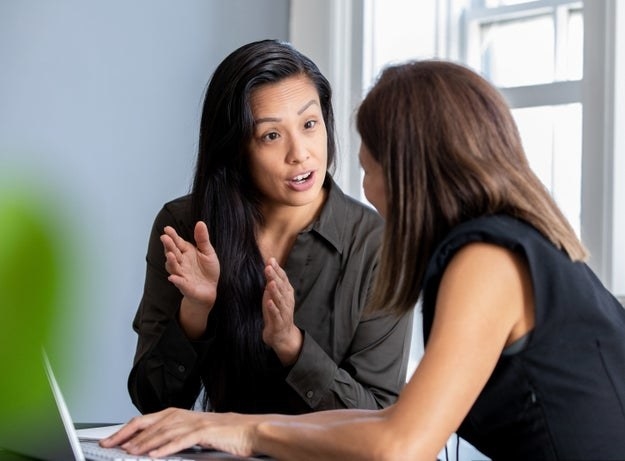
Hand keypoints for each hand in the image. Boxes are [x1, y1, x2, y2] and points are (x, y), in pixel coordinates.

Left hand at [99, 408, 257, 458]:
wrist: (252, 430)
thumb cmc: (228, 434)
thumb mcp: (199, 434)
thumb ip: (178, 438)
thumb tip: (155, 448)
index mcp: (182, 415)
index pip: (149, 420)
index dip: (128, 429)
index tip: (112, 439)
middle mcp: (186, 415)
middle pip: (151, 423)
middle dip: (128, 434)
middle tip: (110, 445)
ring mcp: (196, 423)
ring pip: (164, 431)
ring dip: (144, 443)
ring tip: (129, 452)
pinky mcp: (206, 432)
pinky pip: (182, 440)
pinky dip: (167, 447)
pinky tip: (155, 455)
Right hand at [161, 222, 219, 308]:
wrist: (210, 290)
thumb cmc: (208, 270)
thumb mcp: (208, 252)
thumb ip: (202, 239)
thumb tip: (200, 223)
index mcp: (186, 252)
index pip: (178, 243)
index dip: (172, 236)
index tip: (167, 228)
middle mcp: (181, 263)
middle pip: (173, 253)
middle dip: (168, 246)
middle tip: (165, 238)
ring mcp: (182, 274)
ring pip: (173, 268)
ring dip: (170, 262)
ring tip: (170, 255)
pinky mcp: (186, 287)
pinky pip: (180, 283)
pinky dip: (176, 280)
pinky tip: (173, 278)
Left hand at [261, 258, 302, 364]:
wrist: (282, 335)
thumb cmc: (276, 312)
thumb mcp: (273, 295)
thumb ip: (272, 280)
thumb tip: (269, 264)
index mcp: (287, 293)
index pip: (283, 279)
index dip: (277, 269)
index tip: (270, 260)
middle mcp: (287, 301)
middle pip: (281, 287)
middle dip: (275, 277)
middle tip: (269, 267)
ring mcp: (284, 312)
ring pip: (280, 300)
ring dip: (275, 291)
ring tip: (270, 282)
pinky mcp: (278, 323)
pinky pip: (276, 315)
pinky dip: (273, 308)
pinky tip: (269, 302)